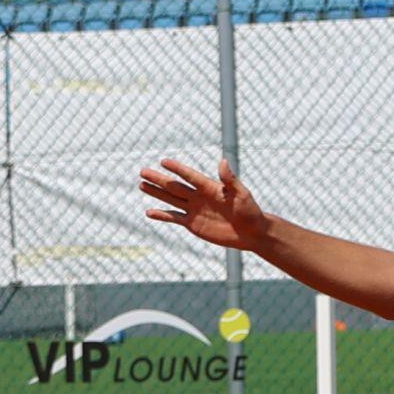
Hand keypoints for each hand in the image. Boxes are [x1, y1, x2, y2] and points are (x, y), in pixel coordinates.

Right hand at [142, 158, 266, 250]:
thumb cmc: (250, 211)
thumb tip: (223, 161)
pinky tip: (149, 212)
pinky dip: (162, 216)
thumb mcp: (242, 194)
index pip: (190, 176)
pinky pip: (174, 218)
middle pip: (175, 186)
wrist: (251, 232)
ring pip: (171, 199)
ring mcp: (194, 210)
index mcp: (210, 187)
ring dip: (156, 193)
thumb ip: (230, 180)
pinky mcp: (193, 224)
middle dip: (159, 179)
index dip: (177, 169)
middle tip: (142, 171)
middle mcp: (199, 196)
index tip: (163, 162)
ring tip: (141, 185)